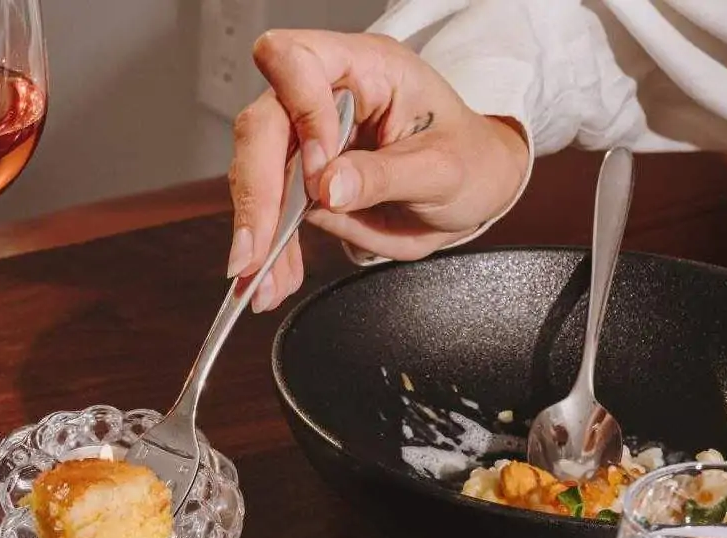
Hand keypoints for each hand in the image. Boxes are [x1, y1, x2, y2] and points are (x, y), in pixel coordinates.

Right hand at [228, 29, 529, 309]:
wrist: (471, 192)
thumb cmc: (469, 161)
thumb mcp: (444, 170)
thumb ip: (385, 176)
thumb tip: (328, 188)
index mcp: (367, 69)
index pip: (300, 63)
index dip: (301, 115)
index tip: (318, 175)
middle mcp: (326, 98)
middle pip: (262, 129)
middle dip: (257, 194)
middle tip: (256, 252)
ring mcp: (307, 140)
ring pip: (255, 178)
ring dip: (256, 235)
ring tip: (267, 283)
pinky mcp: (299, 182)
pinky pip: (269, 213)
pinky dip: (267, 252)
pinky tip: (272, 281)